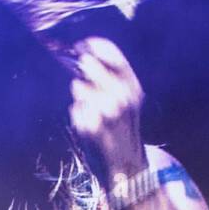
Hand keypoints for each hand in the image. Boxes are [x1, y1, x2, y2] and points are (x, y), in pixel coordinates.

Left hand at [68, 37, 145, 184]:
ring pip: (78, 87)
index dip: (93, 45)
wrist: (125, 164)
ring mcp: (105, 112)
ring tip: (92, 110)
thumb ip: (112, 76)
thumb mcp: (128, 99)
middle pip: (90, 66)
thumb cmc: (123, 127)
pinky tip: (89, 124)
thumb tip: (84, 54)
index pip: (112, 54)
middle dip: (82, 69)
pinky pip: (74, 109)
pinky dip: (78, 114)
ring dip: (80, 95)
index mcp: (134, 87)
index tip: (81, 45)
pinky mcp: (89, 127)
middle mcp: (121, 97)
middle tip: (82, 76)